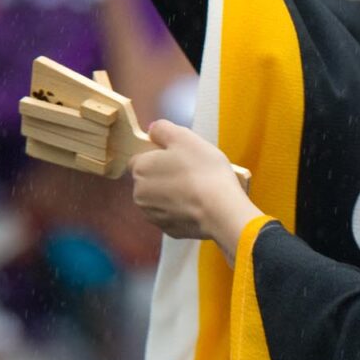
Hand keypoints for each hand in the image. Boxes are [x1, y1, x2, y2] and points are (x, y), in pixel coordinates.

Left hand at [130, 120, 262, 261]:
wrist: (221, 210)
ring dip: (172, 194)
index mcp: (140, 168)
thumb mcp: (185, 137)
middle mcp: (139, 194)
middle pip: (149, 180)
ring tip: (197, 189)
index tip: (179, 157)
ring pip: (159, 199)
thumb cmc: (203, 170)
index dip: (159, 156)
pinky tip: (198, 205)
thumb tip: (152, 130)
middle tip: (191, 172)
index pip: (140, 158)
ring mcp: (152, 215)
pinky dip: (181, 210)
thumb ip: (163, 129)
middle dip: (165, 176)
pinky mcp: (168, 230)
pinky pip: (172, 216)